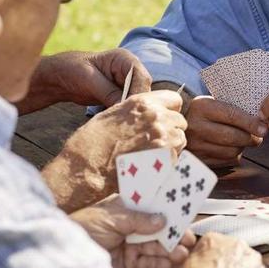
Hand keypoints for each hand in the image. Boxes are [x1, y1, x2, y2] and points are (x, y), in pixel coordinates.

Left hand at [19, 49, 150, 113]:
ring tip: (121, 123)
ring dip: (130, 111)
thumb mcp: (89, 80)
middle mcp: (130, 71)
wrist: (61, 77)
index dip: (138, 94)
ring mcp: (127, 84)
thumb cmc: (72, 70)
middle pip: (143, 90)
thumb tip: (124, 107)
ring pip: (137, 100)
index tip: (128, 109)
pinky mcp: (121, 95)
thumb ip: (108, 92)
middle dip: (135, 105)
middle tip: (127, 121)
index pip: (141, 77)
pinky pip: (128, 106)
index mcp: (125, 59)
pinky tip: (117, 122)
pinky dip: (124, 114)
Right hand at [43, 90, 187, 211]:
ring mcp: (163, 137)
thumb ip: (137, 111)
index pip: (175, 99)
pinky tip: (151, 165)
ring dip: (171, 147)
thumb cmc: (93, 143)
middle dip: (171, 130)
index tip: (164, 119)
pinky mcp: (166, 158)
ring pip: (181, 139)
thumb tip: (150, 112)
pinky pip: (177, 157)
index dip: (170, 110)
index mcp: (142, 102)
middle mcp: (156, 116)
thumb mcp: (113, 114)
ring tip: (151, 155)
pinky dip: (168, 162)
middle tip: (154, 142)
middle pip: (180, 121)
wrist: (87, 168)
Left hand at [70, 195, 195, 267]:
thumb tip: (162, 220)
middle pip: (157, 230)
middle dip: (173, 233)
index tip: (185, 211)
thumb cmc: (82, 229)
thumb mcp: (110, 218)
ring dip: (169, 250)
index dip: (167, 208)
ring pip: (155, 248)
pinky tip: (169, 264)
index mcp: (124, 209)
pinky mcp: (127, 267)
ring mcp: (128, 248)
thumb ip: (138, 220)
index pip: (150, 206)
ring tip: (182, 253)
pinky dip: (159, 265)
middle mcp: (129, 228)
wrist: (62, 258)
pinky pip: (147, 265)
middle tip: (189, 238)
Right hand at [185, 96, 265, 166]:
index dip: (251, 124)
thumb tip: (260, 122)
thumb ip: (233, 109)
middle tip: (258, 137)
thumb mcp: (212, 102)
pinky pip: (224, 161)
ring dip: (242, 148)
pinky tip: (231, 148)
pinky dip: (233, 156)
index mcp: (202, 107)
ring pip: (230, 152)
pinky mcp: (197, 159)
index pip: (232, 116)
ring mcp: (195, 145)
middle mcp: (196, 126)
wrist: (175, 124)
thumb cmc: (203, 112)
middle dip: (251, 138)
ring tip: (243, 141)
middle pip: (233, 137)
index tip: (264, 129)